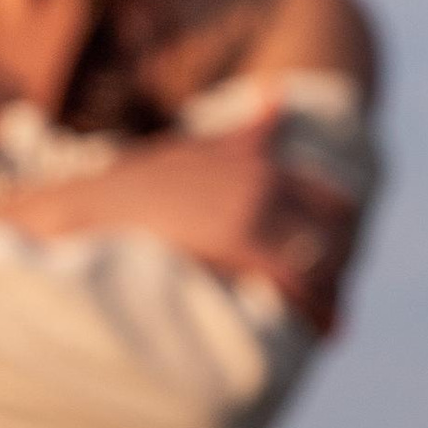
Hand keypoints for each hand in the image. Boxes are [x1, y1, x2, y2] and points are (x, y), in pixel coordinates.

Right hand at [9, 117, 359, 334]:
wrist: (86, 210)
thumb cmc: (134, 189)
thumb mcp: (195, 150)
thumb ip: (247, 132)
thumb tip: (279, 94)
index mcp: (260, 161)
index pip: (333, 200)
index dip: (340, 238)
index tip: (335, 267)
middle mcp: (265, 178)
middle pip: (337, 230)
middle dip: (341, 267)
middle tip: (336, 307)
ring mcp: (255, 206)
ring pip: (320, 259)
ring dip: (328, 296)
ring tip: (329, 330)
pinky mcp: (241, 240)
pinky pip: (296, 280)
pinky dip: (310, 309)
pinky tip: (311, 333)